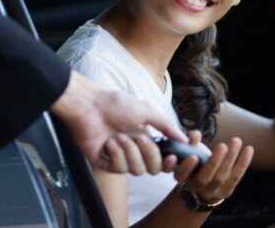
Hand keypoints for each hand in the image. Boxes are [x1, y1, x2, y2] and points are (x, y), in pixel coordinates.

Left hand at [50, 70, 187, 173]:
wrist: (89, 105)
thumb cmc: (116, 104)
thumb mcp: (147, 111)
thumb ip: (167, 126)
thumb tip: (185, 138)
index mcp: (147, 139)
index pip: (164, 158)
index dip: (170, 161)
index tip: (173, 156)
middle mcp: (135, 150)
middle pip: (153, 168)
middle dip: (150, 154)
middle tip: (140, 137)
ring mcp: (120, 158)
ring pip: (137, 170)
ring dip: (129, 152)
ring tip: (118, 136)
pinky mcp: (105, 163)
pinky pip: (119, 169)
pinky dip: (116, 155)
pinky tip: (108, 142)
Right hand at [173, 131, 253, 204]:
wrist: (203, 186)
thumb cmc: (195, 162)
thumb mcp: (189, 151)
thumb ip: (190, 142)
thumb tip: (195, 134)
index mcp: (182, 177)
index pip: (181, 174)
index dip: (187, 167)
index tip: (193, 156)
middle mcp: (195, 187)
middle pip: (204, 177)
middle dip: (214, 161)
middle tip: (222, 145)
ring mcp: (211, 191)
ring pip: (221, 177)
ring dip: (230, 158)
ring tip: (236, 141)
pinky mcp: (225, 192)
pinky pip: (235, 177)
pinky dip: (243, 163)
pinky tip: (249, 149)